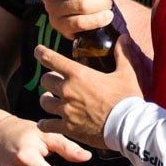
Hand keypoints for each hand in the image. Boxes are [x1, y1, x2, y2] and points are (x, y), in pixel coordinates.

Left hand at [37, 33, 143, 149]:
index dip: (42, 53)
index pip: (51, 59)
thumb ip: (122, 54)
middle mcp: (68, 91)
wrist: (128, 127)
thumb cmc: (127, 99)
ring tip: (51, 100)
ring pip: (44, 102)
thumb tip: (124, 38)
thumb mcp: (126, 73)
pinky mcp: (67, 128)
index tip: (38, 51)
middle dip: (50, 79)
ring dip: (47, 100)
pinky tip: (47, 123)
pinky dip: (45, 123)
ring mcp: (66, 110)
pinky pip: (47, 125)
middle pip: (46, 81)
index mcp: (79, 75)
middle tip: (56, 82)